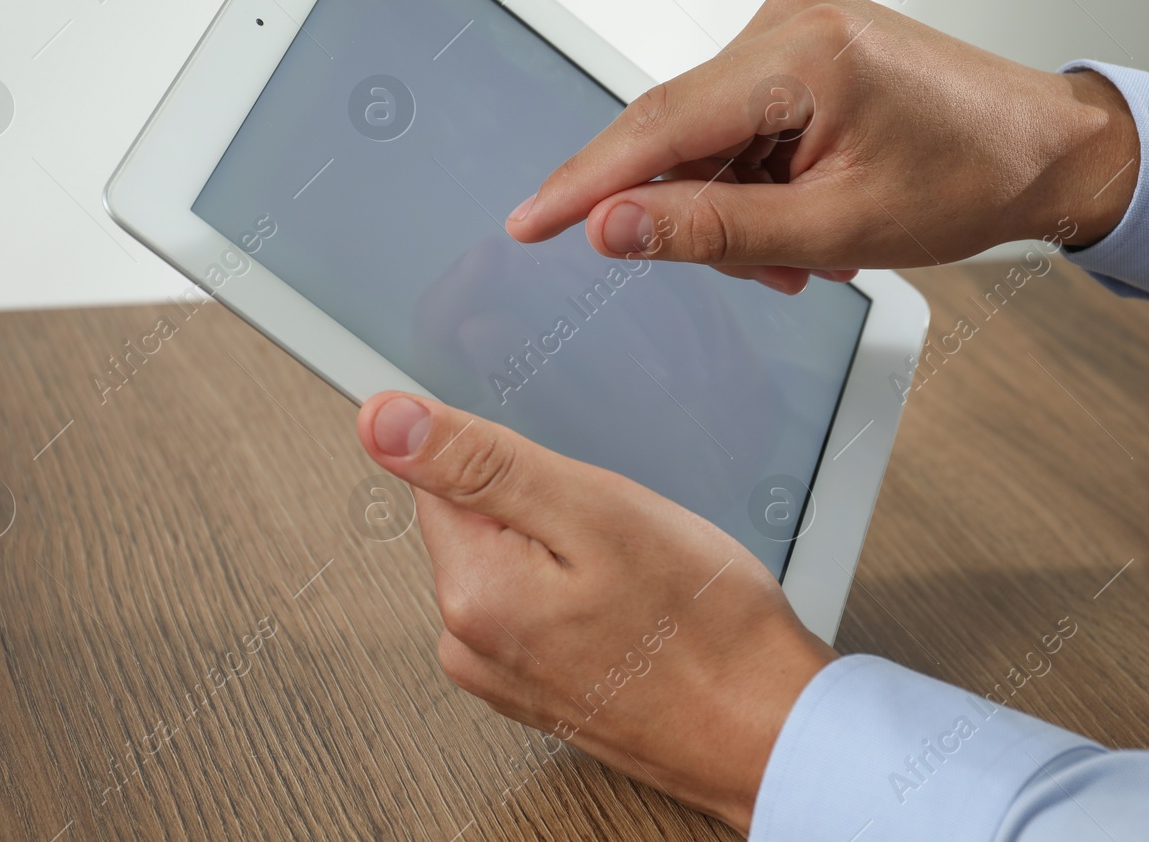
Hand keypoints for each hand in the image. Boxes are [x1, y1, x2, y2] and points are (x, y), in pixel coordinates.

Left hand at [356, 391, 836, 830]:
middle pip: (477, 518)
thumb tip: (382, 421)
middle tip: (615, 534)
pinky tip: (629, 606)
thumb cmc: (704, 630)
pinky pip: (538, 603)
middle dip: (546, 506)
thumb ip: (479, 463)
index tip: (570, 487)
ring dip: (566, 550)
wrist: (766, 727)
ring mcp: (501, 671)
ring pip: (513, 558)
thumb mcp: (594, 512)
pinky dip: (579, 591)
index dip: (515, 462)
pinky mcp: (535, 684)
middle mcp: (468, 641)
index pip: (442, 475)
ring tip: (631, 576)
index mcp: (471, 592)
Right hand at [505, 0, 1138, 292]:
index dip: (587, 183)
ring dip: (741, 205)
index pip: (659, 125)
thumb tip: (612, 230)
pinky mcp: (803, 41)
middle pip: (683, 134)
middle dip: (707, 214)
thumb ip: (714, 230)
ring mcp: (795, 22)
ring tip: (813, 248)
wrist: (1047, 148)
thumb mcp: (837, 228)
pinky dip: (760, 180)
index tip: (530, 223)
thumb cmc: (972, 180)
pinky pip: (740, 122)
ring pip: (710, 138)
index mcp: (801, 53)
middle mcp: (788, 16)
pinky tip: (809, 212)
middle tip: (773, 269)